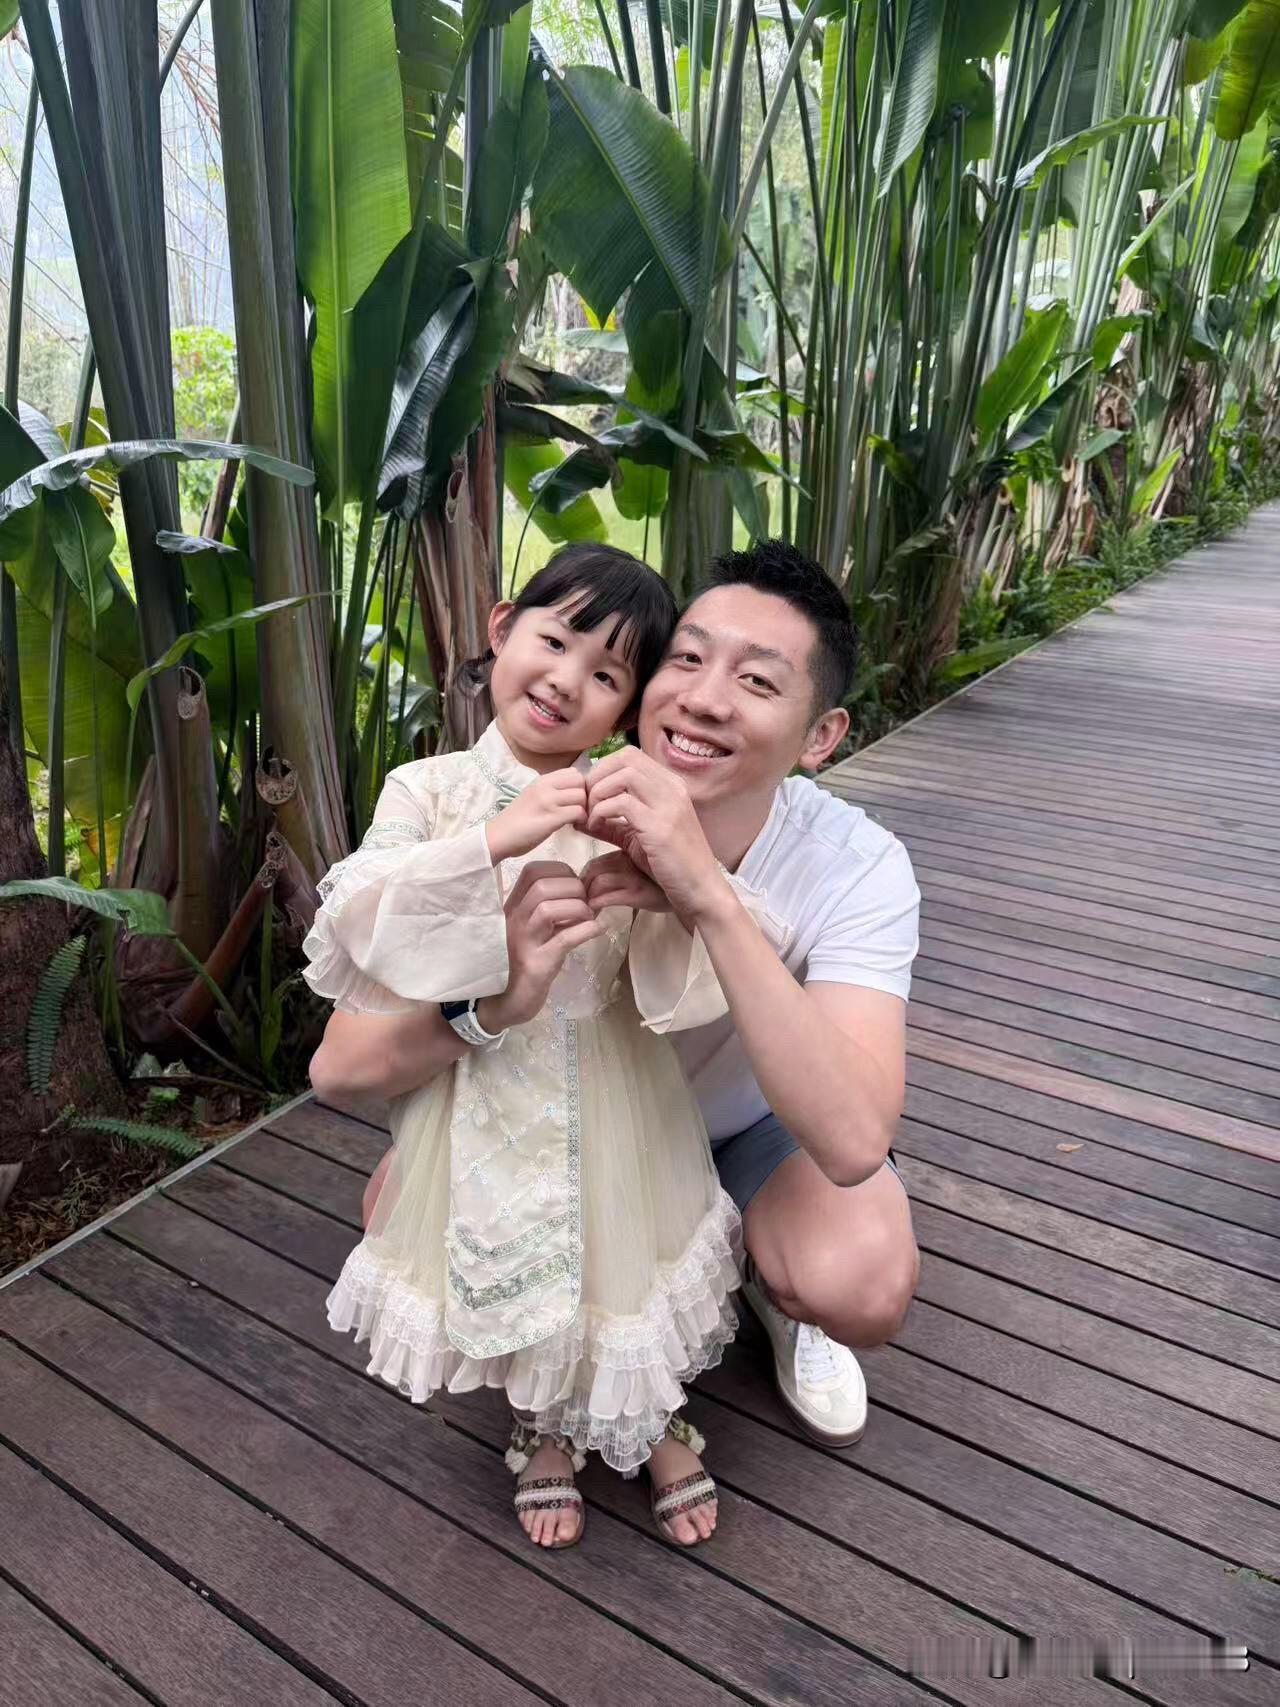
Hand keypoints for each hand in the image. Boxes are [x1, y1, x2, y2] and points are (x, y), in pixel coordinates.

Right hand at [476, 861, 603, 1030]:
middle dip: (573, 887)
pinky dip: (587, 931)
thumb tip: (586, 891)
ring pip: (549, 908)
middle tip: (587, 903)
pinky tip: (598, 929)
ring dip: (579, 908)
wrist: (502, 1002)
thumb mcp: (533, 930)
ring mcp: (522, 942)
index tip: (576, 884)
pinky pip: (564, 940)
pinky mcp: (535, 965)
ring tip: (589, 918)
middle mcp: (512, 920)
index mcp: (512, 907)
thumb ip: (552, 909)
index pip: (532, 871)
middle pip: (542, 885)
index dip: (561, 871)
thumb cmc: (520, 962)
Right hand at [486, 770, 586, 863]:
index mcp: (542, 780)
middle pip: (581, 782)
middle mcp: (545, 786)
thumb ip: (551, 790)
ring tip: (575, 819)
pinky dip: (580, 820)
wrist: (498, 836)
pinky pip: (578, 812)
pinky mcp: (552, 818)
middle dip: (584, 796)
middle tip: (578, 809)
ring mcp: (548, 801)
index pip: (573, 772)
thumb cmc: (516, 819)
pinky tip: (573, 826)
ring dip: (583, 809)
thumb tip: (574, 791)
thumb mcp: (533, 796)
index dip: (579, 786)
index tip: (575, 799)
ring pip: (581, 796)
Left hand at [580, 850, 671, 915]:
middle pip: (593, 868)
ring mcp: (634, 874)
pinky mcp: (637, 892)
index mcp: (630, 847)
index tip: (585, 891)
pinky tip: (598, 913)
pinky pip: (608, 897)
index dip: (585, 876)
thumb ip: (623, 863)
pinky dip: (598, 906)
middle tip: (584, 903)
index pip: (596, 859)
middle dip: (584, 888)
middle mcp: (631, 857)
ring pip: (598, 881)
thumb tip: (597, 878)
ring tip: (589, 911)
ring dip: (589, 899)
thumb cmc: (669, 880)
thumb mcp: (645, 864)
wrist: (696, 893)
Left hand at [585, 750, 728, 925]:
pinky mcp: (660, 827)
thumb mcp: (638, 838)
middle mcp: (673, 789)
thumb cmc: (672, 866)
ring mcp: (669, 806)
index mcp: (671, 786)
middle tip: (586, 802)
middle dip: (597, 776)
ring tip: (591, 815)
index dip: (603, 769)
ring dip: (598, 792)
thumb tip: (580, 815)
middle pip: (625, 758)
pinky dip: (600, 811)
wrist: (700, 890)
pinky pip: (621, 803)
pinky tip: (595, 826)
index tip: (591, 794)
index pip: (630, 755)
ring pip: (623, 774)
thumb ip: (612, 823)